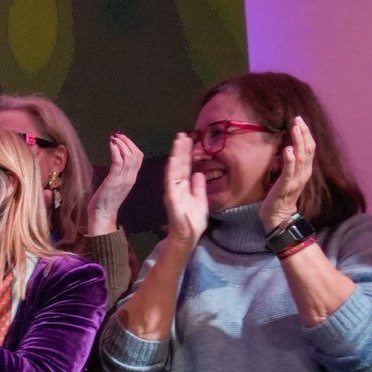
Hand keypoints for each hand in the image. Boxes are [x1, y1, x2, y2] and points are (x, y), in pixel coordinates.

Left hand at [86, 132, 142, 234]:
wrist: (102, 216)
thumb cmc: (105, 201)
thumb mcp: (116, 185)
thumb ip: (118, 174)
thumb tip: (116, 162)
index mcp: (131, 178)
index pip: (139, 158)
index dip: (132, 145)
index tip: (123, 138)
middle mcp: (130, 178)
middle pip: (136, 154)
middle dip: (127, 142)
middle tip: (118, 135)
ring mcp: (123, 180)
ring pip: (129, 156)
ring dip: (122, 144)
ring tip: (114, 137)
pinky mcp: (114, 181)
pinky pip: (118, 162)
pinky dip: (116, 151)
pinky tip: (111, 144)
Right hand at [161, 133, 206, 247]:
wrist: (188, 237)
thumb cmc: (193, 221)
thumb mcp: (200, 200)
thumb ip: (198, 187)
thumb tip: (199, 173)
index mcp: (184, 187)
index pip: (185, 167)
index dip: (186, 153)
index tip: (188, 139)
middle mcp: (177, 187)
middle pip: (179, 165)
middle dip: (180, 150)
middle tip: (182, 134)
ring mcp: (173, 192)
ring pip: (174, 170)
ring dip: (176, 155)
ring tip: (179, 141)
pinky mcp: (172, 199)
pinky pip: (171, 183)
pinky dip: (172, 171)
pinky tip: (173, 160)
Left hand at [259, 115, 315, 232]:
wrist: (279, 215)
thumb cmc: (281, 195)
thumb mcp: (288, 176)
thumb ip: (291, 163)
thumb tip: (288, 147)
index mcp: (305, 170)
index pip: (309, 148)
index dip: (306, 133)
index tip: (299, 120)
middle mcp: (304, 173)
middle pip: (308, 149)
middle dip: (303, 133)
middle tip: (297, 119)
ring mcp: (296, 179)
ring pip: (300, 157)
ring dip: (298, 141)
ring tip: (295, 128)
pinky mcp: (286, 185)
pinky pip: (289, 170)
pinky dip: (289, 159)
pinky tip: (287, 149)